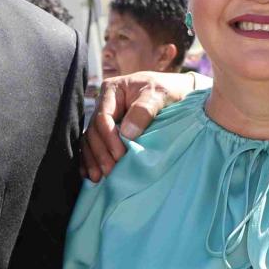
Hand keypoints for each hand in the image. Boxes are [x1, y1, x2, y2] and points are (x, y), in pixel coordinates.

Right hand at [81, 71, 196, 180]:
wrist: (178, 93)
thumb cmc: (168, 90)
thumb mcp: (159, 94)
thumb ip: (143, 110)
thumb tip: (126, 134)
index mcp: (112, 91)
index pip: (103, 117)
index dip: (109, 138)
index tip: (120, 156)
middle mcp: (104, 104)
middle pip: (94, 131)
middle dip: (100, 153)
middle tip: (109, 172)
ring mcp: (106, 119)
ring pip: (91, 141)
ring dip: (93, 159)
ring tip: (98, 178)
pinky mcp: (109, 132)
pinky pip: (95, 146)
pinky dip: (92, 160)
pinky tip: (91, 174)